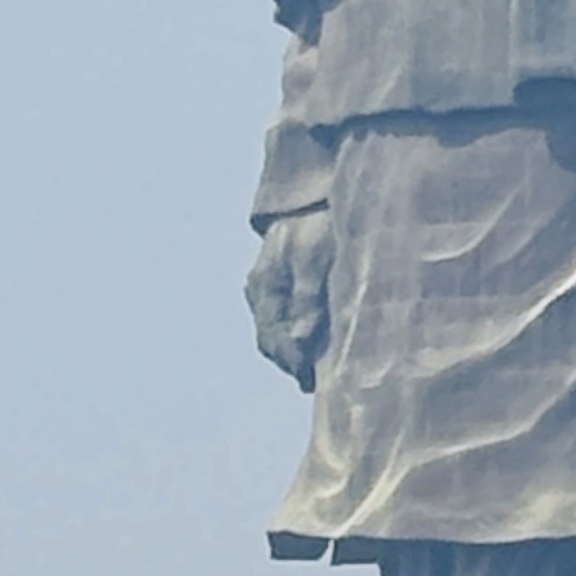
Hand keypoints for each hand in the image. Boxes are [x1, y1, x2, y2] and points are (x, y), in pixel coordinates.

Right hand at [246, 209, 331, 388]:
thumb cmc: (318, 224)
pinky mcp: (271, 280)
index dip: (295, 365)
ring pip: (270, 332)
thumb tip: (300, 344)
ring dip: (288, 352)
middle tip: (315, 383)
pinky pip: (274, 318)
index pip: (275, 341)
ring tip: (313, 369)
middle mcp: (258, 291)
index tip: (315, 383)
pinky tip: (307, 342)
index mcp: (265, 289)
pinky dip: (288, 334)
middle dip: (291, 363)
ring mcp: (262, 286)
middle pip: (270, 341)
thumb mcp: (316, 260)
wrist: (309, 193)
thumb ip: (309, 301)